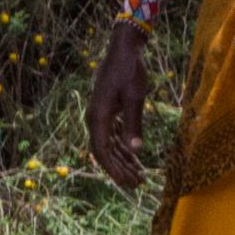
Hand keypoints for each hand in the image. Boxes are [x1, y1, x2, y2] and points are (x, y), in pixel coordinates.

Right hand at [86, 28, 149, 189]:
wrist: (123, 49)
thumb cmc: (129, 71)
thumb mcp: (135, 98)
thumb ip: (134, 124)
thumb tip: (136, 150)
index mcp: (98, 117)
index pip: (102, 151)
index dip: (114, 170)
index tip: (127, 183)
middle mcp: (95, 118)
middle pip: (105, 152)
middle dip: (121, 170)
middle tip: (138, 184)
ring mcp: (100, 115)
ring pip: (109, 145)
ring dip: (123, 160)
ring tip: (140, 175)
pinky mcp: (108, 110)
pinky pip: (113, 135)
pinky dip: (123, 146)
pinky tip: (135, 156)